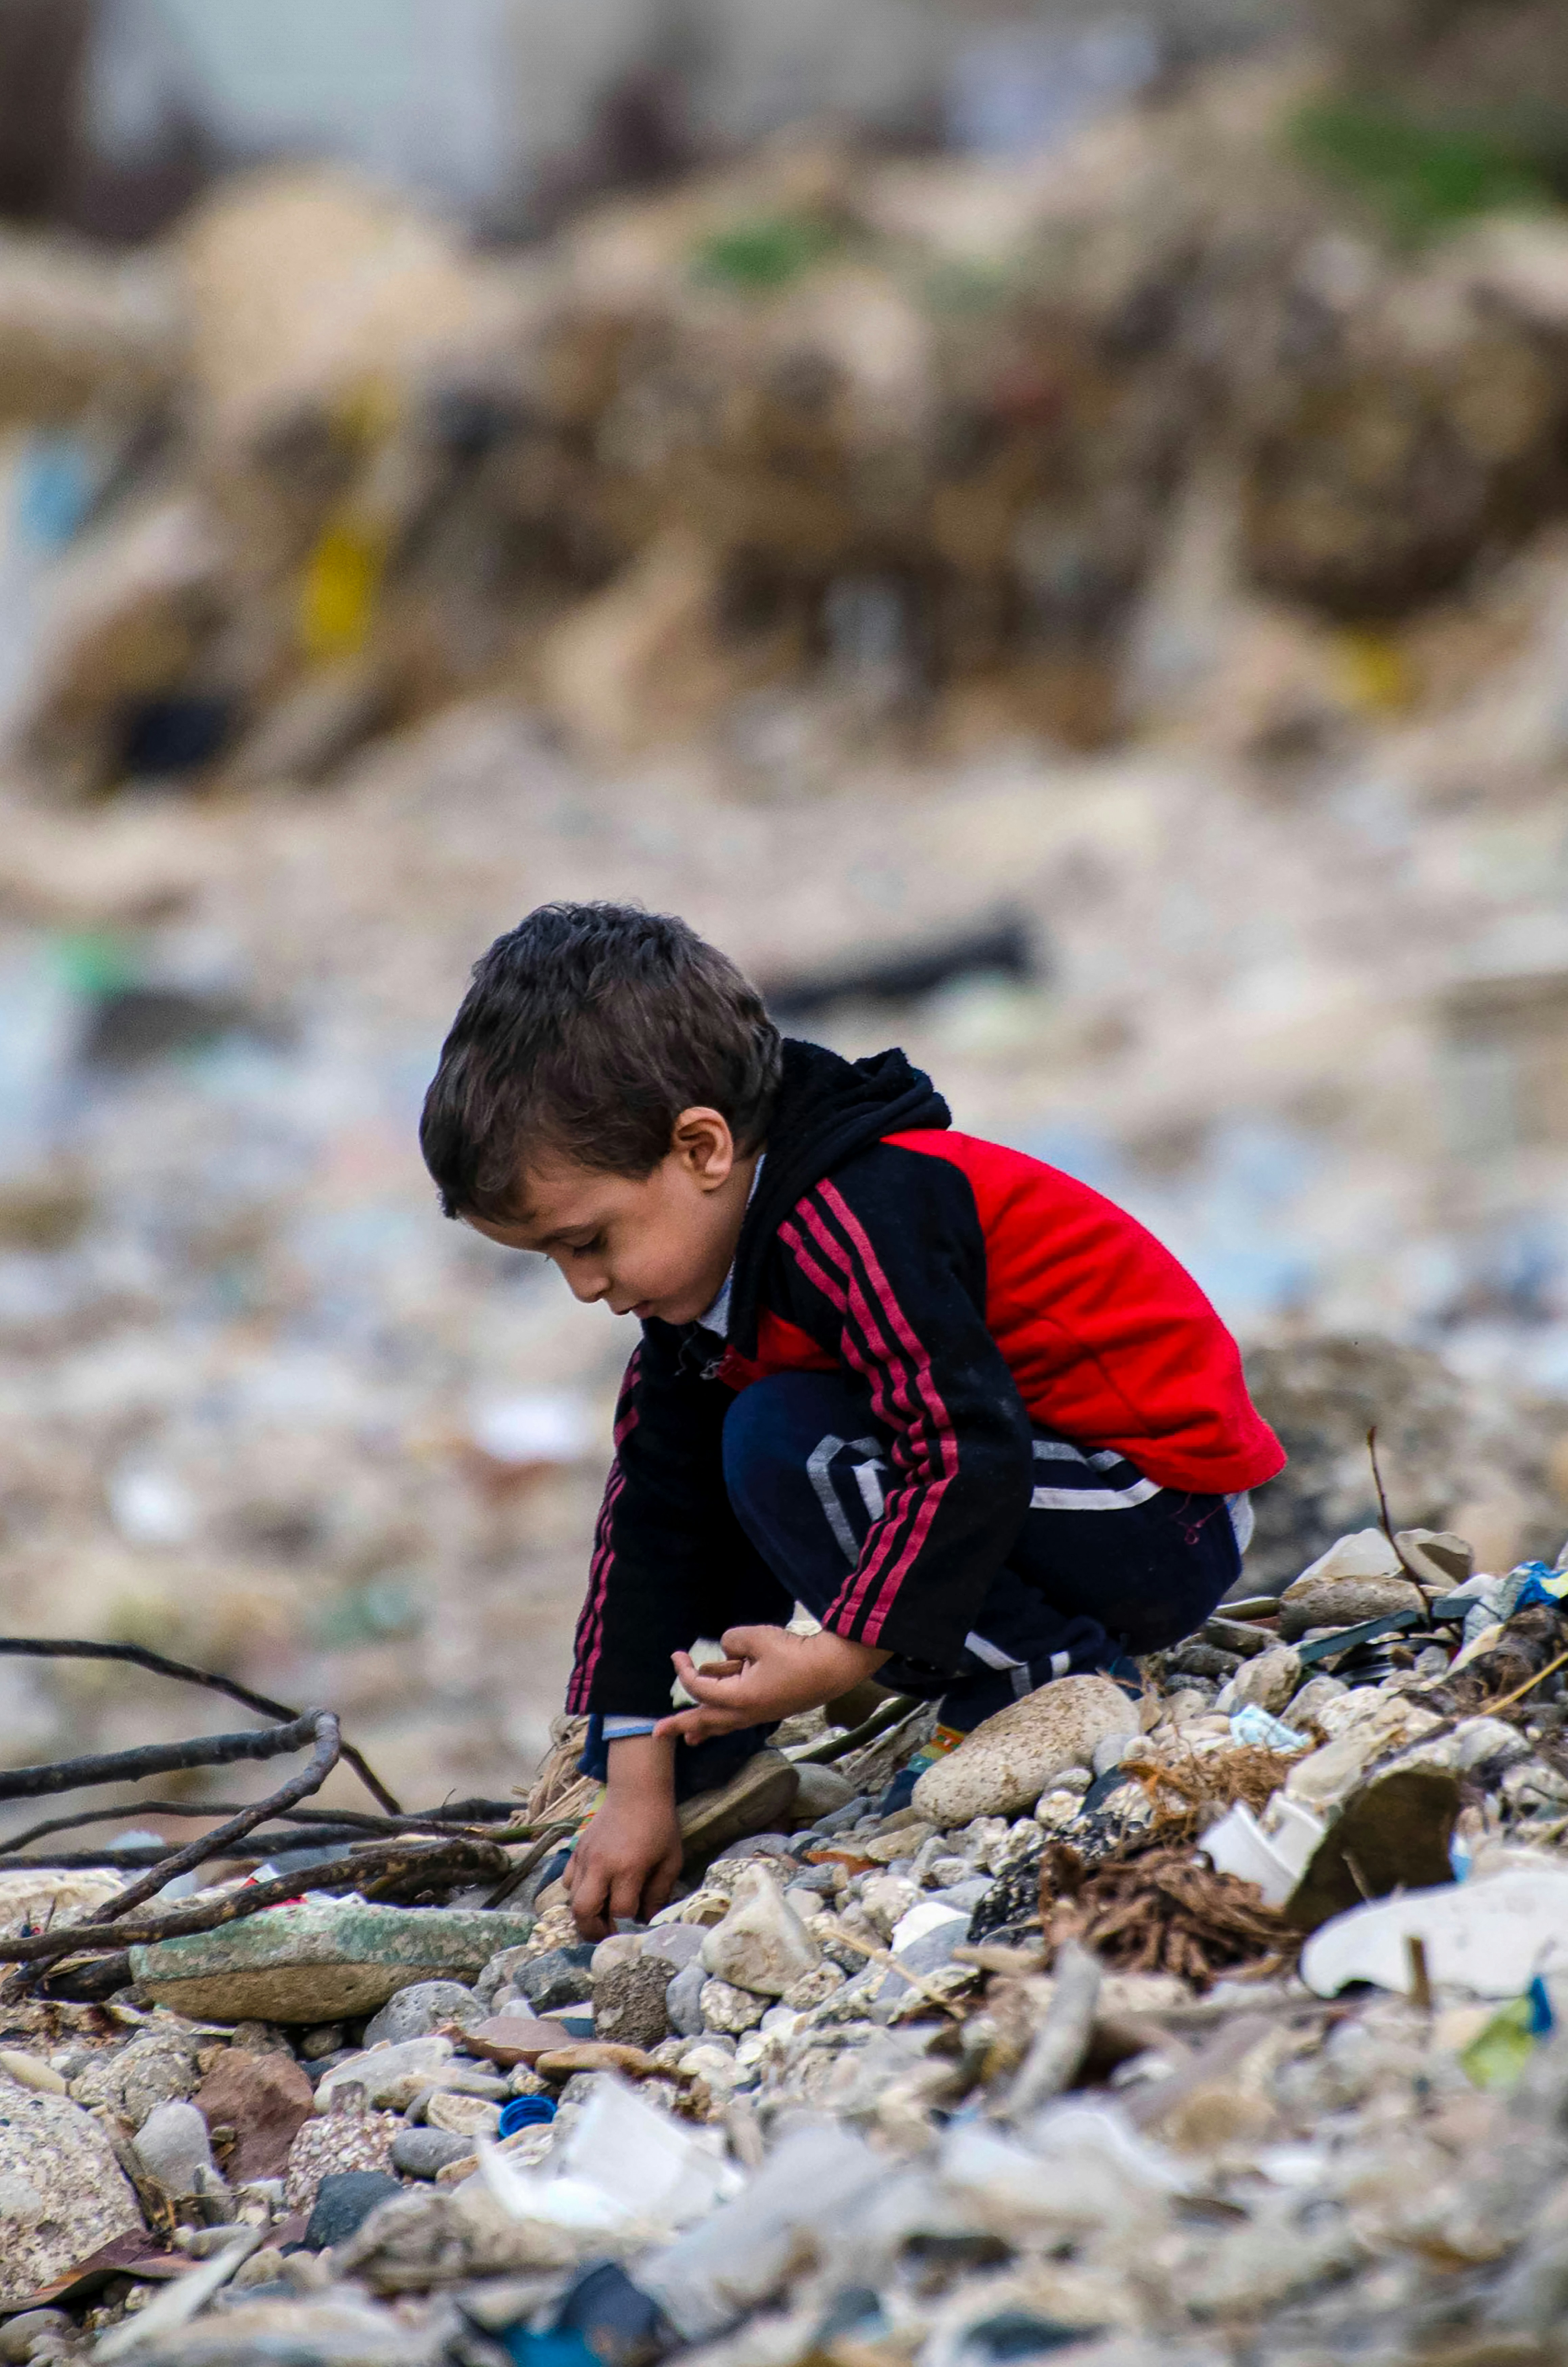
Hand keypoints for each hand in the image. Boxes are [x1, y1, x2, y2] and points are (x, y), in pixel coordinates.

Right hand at [565, 1733, 682, 1939]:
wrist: (637, 1790)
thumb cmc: (659, 1825)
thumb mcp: (670, 1860)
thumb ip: (659, 1893)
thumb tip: (648, 1920)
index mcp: (628, 1869)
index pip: (620, 1911)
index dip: (627, 1925)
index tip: (635, 1928)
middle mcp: (601, 1866)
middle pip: (583, 1911)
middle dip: (594, 1931)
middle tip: (608, 1935)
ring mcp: (584, 1857)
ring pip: (572, 1898)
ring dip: (585, 1913)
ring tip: (601, 1915)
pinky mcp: (577, 1849)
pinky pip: (568, 1880)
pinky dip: (577, 1891)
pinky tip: (594, 1890)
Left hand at [654, 1625, 888, 1746]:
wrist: (833, 1669)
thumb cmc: (796, 1654)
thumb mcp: (758, 1638)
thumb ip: (733, 1641)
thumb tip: (727, 1650)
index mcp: (740, 1698)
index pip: (700, 1688)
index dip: (684, 1671)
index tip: (676, 1655)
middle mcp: (746, 1713)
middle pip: (706, 1720)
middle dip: (680, 1724)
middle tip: (657, 1733)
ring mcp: (759, 1713)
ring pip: (723, 1723)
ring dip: (703, 1726)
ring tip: (689, 1737)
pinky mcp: (770, 1708)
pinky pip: (738, 1716)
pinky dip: (723, 1718)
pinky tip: (718, 1723)